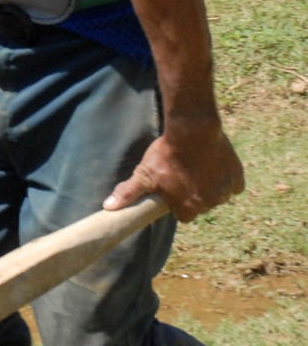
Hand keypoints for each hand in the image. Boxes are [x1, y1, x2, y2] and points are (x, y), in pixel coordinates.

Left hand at [104, 121, 244, 222]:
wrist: (191, 130)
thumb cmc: (165, 154)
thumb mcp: (143, 173)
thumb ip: (128, 194)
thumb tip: (108, 208)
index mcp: (189, 208)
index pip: (184, 215)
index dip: (178, 203)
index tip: (173, 190)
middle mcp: (210, 204)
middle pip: (201, 205)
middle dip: (194, 195)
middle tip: (183, 175)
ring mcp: (225, 191)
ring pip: (218, 195)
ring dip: (210, 187)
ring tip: (196, 168)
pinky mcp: (237, 177)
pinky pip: (234, 185)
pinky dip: (226, 178)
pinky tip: (214, 166)